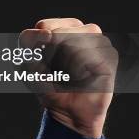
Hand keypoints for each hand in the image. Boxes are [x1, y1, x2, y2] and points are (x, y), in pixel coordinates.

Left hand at [20, 18, 117, 138]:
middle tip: (58, 71)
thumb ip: (29, 43)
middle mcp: (82, 29)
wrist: (70, 113)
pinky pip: (85, 55)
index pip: (44, 26)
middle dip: (51, 57)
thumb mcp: (28, 65)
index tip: (41, 62)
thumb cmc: (51, 87)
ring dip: (65, 64)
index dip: (38, 49)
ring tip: (70, 74)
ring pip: (71, 43)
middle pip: (57, 33)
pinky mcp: (109, 54)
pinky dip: (77, 70)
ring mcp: (98, 40)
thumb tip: (47, 33)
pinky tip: (82, 77)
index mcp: (63, 27)